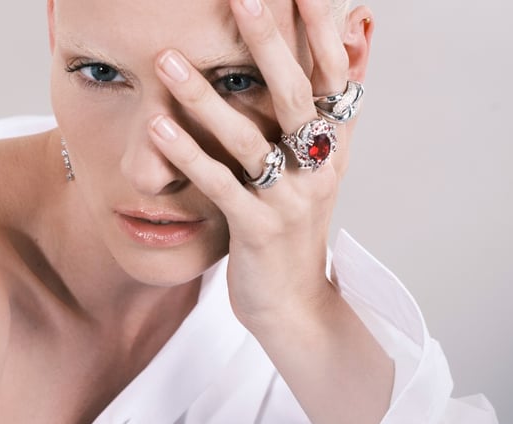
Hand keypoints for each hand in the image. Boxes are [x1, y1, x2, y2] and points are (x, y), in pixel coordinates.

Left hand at [149, 0, 372, 332]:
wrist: (294, 302)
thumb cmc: (295, 232)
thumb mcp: (320, 172)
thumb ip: (329, 112)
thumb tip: (354, 42)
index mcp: (333, 149)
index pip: (334, 77)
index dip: (320, 30)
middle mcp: (319, 169)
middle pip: (297, 96)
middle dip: (268, 43)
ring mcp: (290, 202)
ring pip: (249, 140)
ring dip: (205, 98)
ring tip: (167, 60)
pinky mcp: (258, 231)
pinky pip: (221, 187)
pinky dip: (188, 156)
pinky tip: (158, 129)